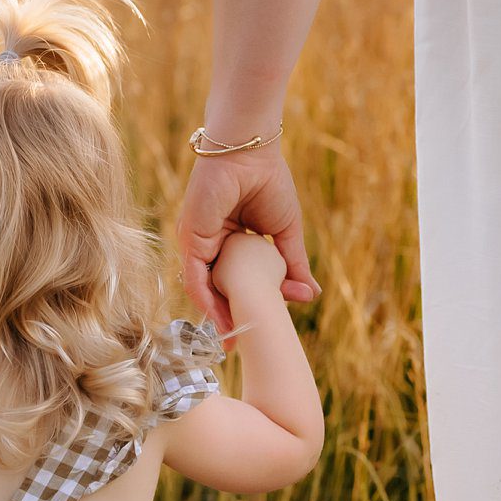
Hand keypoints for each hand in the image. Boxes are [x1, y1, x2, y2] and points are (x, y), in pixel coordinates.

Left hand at [175, 142, 319, 329]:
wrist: (251, 153)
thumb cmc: (268, 182)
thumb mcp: (285, 233)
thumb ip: (292, 265)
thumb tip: (310, 295)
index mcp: (231, 242)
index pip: (237, 282)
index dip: (246, 307)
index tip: (257, 332)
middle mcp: (211, 246)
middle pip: (218, 290)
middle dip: (227, 319)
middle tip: (239, 347)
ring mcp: (199, 243)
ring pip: (204, 288)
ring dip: (216, 315)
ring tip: (231, 339)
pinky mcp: (190, 237)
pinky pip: (195, 275)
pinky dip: (206, 298)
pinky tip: (220, 317)